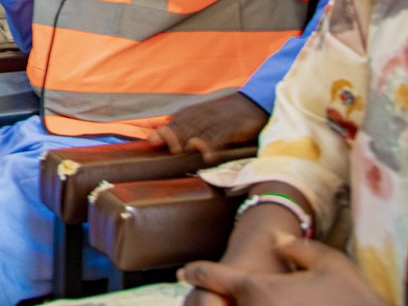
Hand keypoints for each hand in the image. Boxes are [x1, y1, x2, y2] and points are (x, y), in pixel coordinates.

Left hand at [146, 92, 267, 162]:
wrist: (253, 103)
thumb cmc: (225, 115)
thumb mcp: (203, 118)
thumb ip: (184, 128)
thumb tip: (158, 139)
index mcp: (192, 113)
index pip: (173, 124)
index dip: (162, 133)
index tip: (150, 143)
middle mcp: (201, 115)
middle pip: (182, 127)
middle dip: (171, 137)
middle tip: (161, 147)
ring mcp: (215, 120)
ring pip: (197, 130)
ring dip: (186, 141)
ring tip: (178, 151)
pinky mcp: (230, 127)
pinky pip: (219, 136)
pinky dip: (212, 146)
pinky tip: (207, 156)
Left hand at [180, 236, 386, 305]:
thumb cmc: (352, 299)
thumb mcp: (331, 263)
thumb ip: (298, 248)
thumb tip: (279, 239)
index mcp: (257, 288)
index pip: (211, 277)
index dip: (197, 273)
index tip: (185, 271)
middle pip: (210, 304)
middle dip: (205, 299)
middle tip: (205, 294)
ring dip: (219, 304)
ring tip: (215, 300)